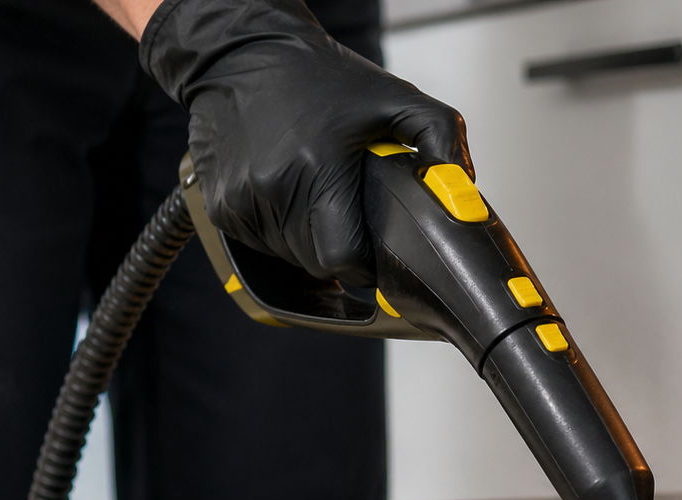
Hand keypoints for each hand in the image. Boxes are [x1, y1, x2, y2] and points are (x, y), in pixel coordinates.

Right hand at [141, 0, 470, 285]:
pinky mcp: (220, 207)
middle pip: (319, 265)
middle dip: (342, 250)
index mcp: (317, 170)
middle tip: (351, 213)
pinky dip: (280, 231)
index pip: (345, 260)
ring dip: (310, 242)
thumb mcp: (396, 97)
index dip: (367, 262)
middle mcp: (273, 190)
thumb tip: (461, 193)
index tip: (376, 248)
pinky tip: (289, 193)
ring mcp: (240, 202)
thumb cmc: (318, 77)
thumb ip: (442, 139)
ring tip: (318, 194)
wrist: (242, 52)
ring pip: (290, 259)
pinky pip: (261, 245)